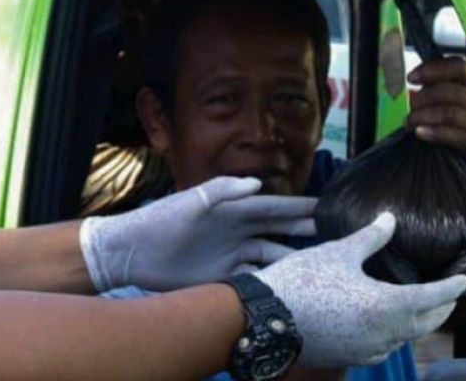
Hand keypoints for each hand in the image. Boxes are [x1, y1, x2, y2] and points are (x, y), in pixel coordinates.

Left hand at [79, 176, 315, 291]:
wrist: (131, 251)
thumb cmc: (158, 221)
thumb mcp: (189, 201)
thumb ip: (222, 190)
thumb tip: (258, 183)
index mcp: (230, 209)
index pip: (271, 206)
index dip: (297, 207)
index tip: (324, 206)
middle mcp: (234, 230)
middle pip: (276, 229)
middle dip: (303, 229)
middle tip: (334, 232)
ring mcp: (230, 254)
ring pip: (270, 254)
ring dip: (292, 256)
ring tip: (319, 261)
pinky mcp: (221, 276)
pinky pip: (253, 277)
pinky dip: (271, 278)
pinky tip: (290, 283)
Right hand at [255, 212, 465, 366]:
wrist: (267, 318)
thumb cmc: (303, 279)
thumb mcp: (338, 252)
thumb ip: (370, 238)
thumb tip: (390, 218)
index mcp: (387, 305)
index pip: (433, 297)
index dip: (451, 288)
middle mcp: (385, 334)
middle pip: (425, 323)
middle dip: (441, 309)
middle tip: (450, 296)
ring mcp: (368, 350)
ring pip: (405, 338)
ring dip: (418, 324)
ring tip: (420, 309)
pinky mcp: (351, 358)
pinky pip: (384, 348)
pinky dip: (394, 335)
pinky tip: (385, 326)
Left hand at [406, 57, 465, 156]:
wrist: (458, 152)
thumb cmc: (443, 119)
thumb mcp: (436, 97)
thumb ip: (427, 83)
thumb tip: (408, 72)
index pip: (458, 66)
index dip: (434, 69)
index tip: (411, 78)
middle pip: (451, 91)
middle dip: (424, 97)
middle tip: (408, 105)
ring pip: (452, 113)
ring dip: (425, 116)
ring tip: (409, 122)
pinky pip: (457, 136)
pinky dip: (435, 133)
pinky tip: (420, 132)